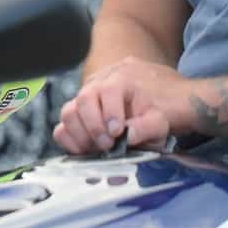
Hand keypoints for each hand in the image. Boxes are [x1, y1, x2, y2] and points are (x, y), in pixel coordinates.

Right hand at [53, 59, 183, 155]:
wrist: (163, 100)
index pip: (109, 91)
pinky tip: (87, 149)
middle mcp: (100, 82)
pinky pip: (64, 123)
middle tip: (107, 145)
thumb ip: (146, 127)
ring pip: (69, 111)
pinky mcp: (78, 110)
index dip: (110, 113)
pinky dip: (71, 138)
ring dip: (81, 134)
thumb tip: (126, 137)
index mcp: (123, 78)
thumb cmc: (162, 109)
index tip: (117, 133)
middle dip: (93, 127)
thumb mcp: (161, 120)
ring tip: (98, 148)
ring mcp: (86, 95)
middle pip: (84, 99)